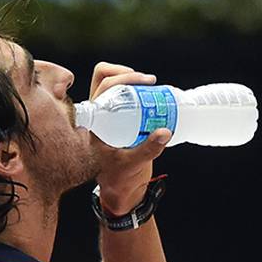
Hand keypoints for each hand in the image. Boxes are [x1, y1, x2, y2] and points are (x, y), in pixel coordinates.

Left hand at [89, 62, 171, 214]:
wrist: (121, 186)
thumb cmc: (119, 177)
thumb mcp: (133, 163)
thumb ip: (148, 149)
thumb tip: (166, 131)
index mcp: (95, 120)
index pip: (101, 87)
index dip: (119, 77)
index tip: (141, 83)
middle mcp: (99, 112)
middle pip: (107, 78)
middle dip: (129, 75)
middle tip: (150, 82)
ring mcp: (109, 113)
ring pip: (115, 83)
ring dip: (133, 80)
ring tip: (152, 86)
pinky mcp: (120, 115)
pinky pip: (125, 94)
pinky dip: (138, 90)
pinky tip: (153, 94)